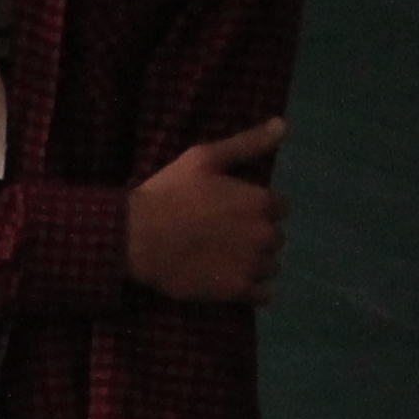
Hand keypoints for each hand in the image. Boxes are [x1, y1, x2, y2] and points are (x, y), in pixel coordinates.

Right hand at [128, 117, 287, 303]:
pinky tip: (230, 280)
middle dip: (256, 235)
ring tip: (224, 259)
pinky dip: (252, 289)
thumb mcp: (204, 158)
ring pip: (271, 266)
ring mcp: (253, 265)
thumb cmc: (168, 193)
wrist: (136, 238)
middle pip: (275, 238)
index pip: (280, 208)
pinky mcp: (239, 292)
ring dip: (255, 262)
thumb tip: (283, 124)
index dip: (257, 208)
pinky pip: (263, 294)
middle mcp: (265, 234)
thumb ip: (247, 144)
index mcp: (261, 202)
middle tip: (224, 235)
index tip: (232, 211)